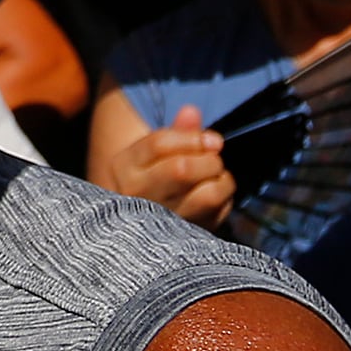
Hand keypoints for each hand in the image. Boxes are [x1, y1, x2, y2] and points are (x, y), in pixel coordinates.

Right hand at [93, 105, 231, 228]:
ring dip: (222, 182)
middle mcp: (135, 195)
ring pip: (206, 196)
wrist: (138, 221)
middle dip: (209, 160)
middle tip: (215, 160)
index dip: (194, 138)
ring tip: (219, 177)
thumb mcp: (154, 151)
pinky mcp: (181, 237)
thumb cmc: (152, 175)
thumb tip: (192, 112)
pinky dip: (225, 201)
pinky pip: (217, 214)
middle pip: (181, 169)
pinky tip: (216, 197)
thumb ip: (176, 130)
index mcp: (124, 166)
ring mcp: (159, 221)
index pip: (159, 144)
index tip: (214, 140)